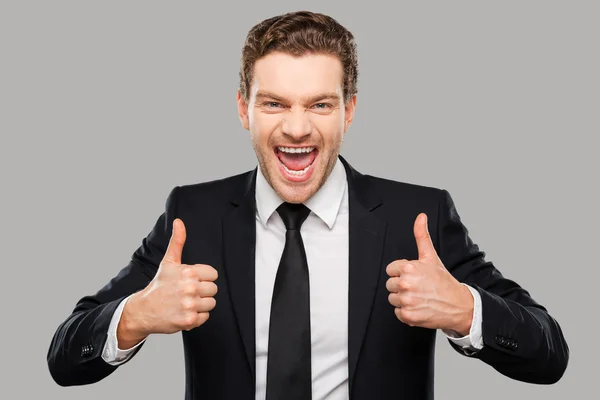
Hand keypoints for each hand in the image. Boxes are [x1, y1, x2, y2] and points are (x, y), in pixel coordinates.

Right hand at [118, 218, 217, 346]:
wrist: (143, 310)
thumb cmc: (159, 285)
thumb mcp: (168, 262)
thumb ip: (177, 241)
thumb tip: (179, 222)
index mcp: (188, 272)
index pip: (213, 274)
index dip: (203, 278)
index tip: (191, 280)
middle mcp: (190, 288)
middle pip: (213, 289)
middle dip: (202, 291)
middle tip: (187, 292)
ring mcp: (190, 305)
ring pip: (211, 303)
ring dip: (201, 304)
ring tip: (186, 302)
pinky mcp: (189, 321)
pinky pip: (205, 317)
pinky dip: (197, 317)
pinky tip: (184, 312)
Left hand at [385, 213, 472, 334]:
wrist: (459, 305)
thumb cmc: (443, 281)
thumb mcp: (431, 256)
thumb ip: (421, 235)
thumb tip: (420, 217)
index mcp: (409, 268)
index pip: (391, 270)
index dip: (402, 272)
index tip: (414, 276)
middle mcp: (406, 284)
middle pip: (390, 284)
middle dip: (402, 286)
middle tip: (418, 287)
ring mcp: (407, 300)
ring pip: (393, 299)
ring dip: (404, 300)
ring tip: (419, 297)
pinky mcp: (408, 315)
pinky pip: (397, 313)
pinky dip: (407, 313)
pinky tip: (419, 307)